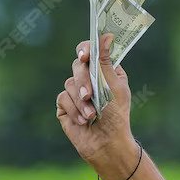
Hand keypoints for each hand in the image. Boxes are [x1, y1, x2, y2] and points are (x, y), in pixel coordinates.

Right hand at [56, 32, 132, 164]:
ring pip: (69, 83)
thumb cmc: (117, 116)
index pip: (91, 52)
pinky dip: (74, 110)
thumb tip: (106, 35)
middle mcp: (90, 79)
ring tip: (91, 115)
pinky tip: (83, 121)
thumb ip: (106, 61)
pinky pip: (63, 99)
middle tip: (89, 95)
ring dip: (81, 101)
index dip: (85, 50)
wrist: (107, 145)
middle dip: (83, 81)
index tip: (85, 56)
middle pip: (77, 66)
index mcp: (105, 71)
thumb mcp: (114, 87)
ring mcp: (76, 93)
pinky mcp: (65, 106)